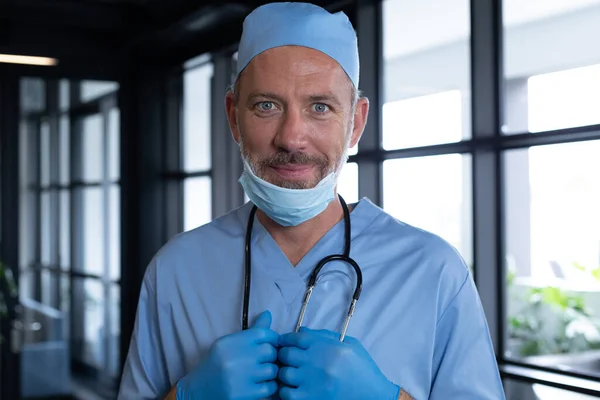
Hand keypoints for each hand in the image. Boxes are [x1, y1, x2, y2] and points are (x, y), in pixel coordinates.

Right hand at [176, 310, 278, 399]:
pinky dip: (270, 386)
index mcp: (229, 342)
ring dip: (271, 372)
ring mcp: (239, 378)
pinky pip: (270, 387)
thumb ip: (251, 331)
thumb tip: (268, 314)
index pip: (263, 333)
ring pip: (272, 370)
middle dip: (272, 356)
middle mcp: (234, 358)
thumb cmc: (217, 364)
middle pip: (270, 351)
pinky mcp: (243, 394)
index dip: (273, 338)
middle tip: (266, 360)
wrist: (198, 391)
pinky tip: (261, 384)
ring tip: (263, 373)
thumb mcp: (229, 344)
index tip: (272, 344)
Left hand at [277, 328, 399, 399]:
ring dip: (284, 374)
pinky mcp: (311, 399)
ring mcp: (313, 382)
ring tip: (290, 375)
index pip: (296, 337)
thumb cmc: (362, 369)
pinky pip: (286, 394)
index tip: (285, 343)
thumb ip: (325, 336)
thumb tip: (302, 331)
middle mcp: (318, 362)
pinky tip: (293, 390)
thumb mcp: (350, 345)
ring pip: (283, 374)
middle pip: (286, 354)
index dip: (286, 339)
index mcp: (327, 347)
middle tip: (287, 360)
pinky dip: (285, 391)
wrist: (374, 396)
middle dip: (283, 355)